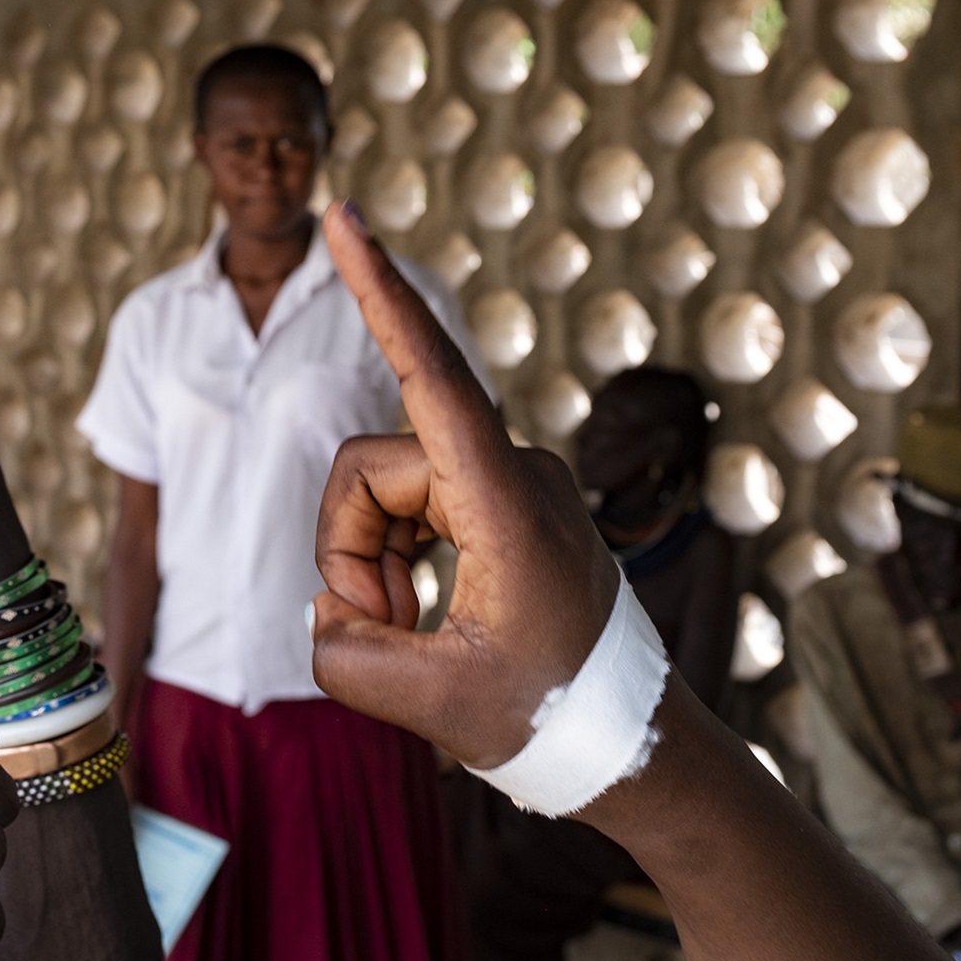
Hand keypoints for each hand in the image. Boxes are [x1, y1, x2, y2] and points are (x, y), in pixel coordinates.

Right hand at [309, 202, 619, 768]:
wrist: (631, 742)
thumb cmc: (552, 720)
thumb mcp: (431, 703)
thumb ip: (346, 652)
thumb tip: (329, 610)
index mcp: (508, 502)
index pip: (434, 377)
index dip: (381, 294)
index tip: (344, 218)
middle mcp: (512, 470)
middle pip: (368, 470)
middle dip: (349, 551)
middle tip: (383, 629)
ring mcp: (508, 482)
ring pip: (381, 490)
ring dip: (372, 563)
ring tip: (412, 629)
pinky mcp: (499, 501)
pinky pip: (409, 506)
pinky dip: (395, 561)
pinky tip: (425, 612)